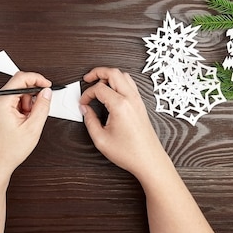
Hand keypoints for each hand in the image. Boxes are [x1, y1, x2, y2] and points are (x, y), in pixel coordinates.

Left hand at [0, 71, 52, 176]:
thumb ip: (42, 106)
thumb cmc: (9, 150)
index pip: (21, 78)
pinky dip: (21, 108)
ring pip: (17, 93)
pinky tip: (22, 121)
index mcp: (1, 101)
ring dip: (26, 103)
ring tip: (27, 120)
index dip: (38, 79)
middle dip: (32, 96)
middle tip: (36, 110)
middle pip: (19, 85)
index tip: (47, 85)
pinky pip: (12, 101)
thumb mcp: (33, 127)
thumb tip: (46, 92)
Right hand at [79, 67, 164, 181]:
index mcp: (120, 106)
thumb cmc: (129, 153)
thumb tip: (85, 109)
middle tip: (87, 78)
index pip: (99, 88)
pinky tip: (111, 90)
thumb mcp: (101, 139)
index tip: (83, 103)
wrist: (149, 161)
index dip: (87, 94)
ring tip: (98, 83)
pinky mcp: (141, 105)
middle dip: (97, 72)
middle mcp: (131, 99)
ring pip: (123, 75)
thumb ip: (89, 121)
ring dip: (109, 75)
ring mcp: (138, 100)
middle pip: (113, 73)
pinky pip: (130, 84)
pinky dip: (118, 82)